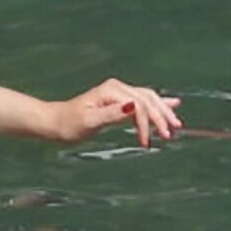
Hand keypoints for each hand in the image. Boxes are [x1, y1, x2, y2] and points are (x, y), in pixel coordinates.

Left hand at [51, 80, 181, 147]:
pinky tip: (172, 103)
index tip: (146, 143)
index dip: (146, 124)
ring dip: (163, 111)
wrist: (55, 122)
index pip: (139, 106)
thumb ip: (112, 114)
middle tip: (171, 134)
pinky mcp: (119, 99)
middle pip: (148, 99)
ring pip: (149, 98)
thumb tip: (134, 107)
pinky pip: (144, 99)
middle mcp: (117, 87)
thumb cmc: (69, 125)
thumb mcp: (89, 122)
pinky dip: (158, 104)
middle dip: (161, 117)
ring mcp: (119, 92)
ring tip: (176, 124)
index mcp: (112, 91)